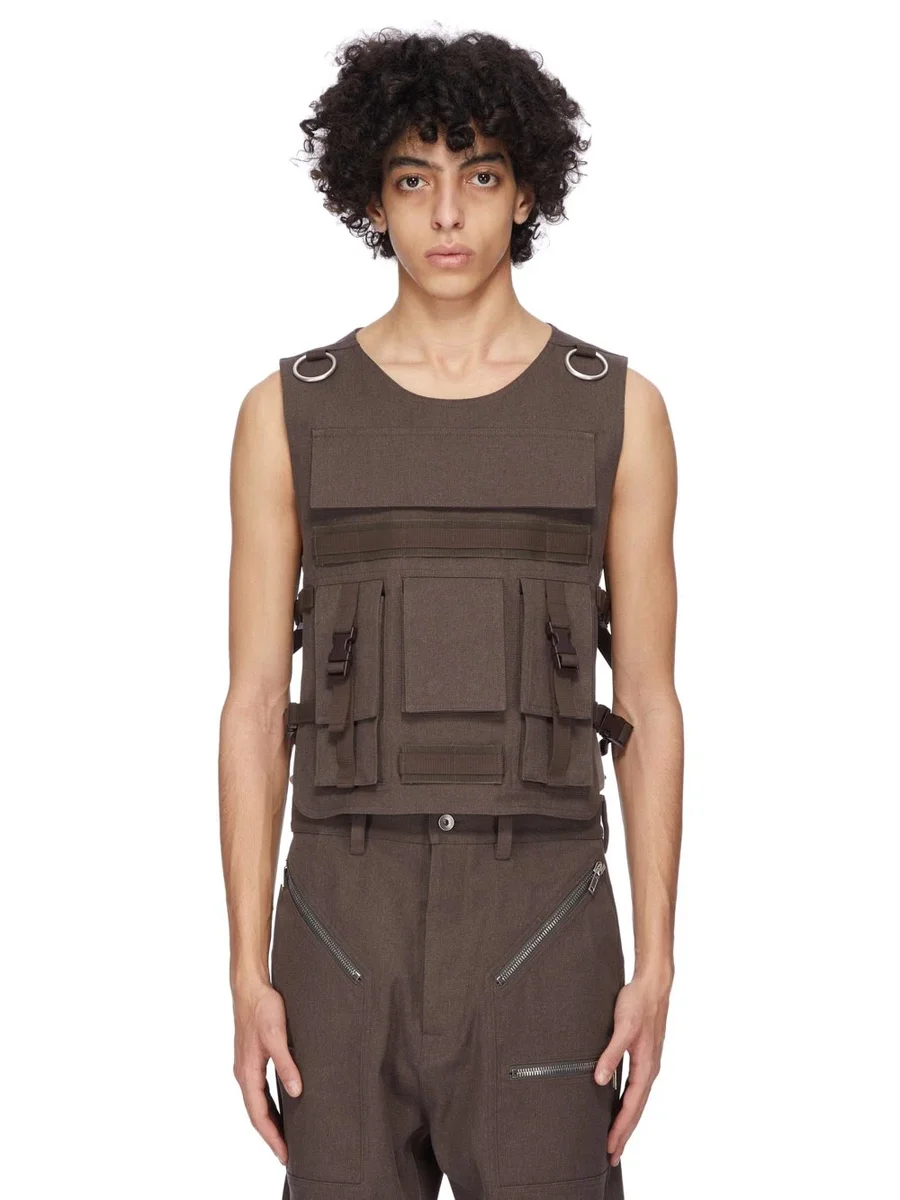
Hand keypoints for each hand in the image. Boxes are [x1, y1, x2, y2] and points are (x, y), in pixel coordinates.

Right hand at [232, 979, 302, 1165]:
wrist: (250, 986)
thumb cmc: (263, 1007)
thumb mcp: (277, 1034)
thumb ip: (286, 1063)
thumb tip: (295, 1091)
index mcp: (248, 1072)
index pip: (259, 1114)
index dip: (271, 1136)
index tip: (284, 1154)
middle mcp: (243, 1073)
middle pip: (256, 1113)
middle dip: (270, 1135)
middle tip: (286, 1154)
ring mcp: (246, 1066)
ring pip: (257, 1103)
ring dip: (269, 1121)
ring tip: (284, 1138)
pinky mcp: (251, 1059)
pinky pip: (258, 1091)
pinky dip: (267, 1105)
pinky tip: (280, 1107)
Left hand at [593, 969, 671, 1166]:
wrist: (653, 985)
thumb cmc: (638, 1003)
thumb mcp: (622, 1027)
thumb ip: (611, 1054)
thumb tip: (600, 1080)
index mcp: (646, 1067)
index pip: (631, 1106)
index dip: (620, 1128)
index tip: (610, 1147)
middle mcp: (650, 1070)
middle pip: (636, 1110)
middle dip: (624, 1134)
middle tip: (612, 1157)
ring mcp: (649, 1065)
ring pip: (637, 1101)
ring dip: (627, 1122)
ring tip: (616, 1140)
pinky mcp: (645, 1058)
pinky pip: (637, 1089)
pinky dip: (629, 1104)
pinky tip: (621, 1108)